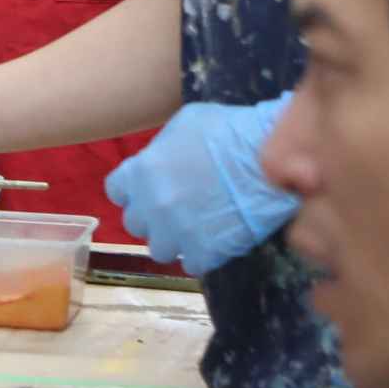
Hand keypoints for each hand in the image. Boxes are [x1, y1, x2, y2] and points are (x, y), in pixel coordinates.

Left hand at [107, 97, 295, 274]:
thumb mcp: (188, 123)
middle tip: (178, 210)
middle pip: (135, 223)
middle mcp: (152, 205)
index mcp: (142, 172)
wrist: (272, 159)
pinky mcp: (203, 253)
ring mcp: (176, 232)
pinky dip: (203, 255)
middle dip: (153, 217)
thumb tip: (163, 159)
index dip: (133, 192)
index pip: (116, 191)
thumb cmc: (232, 131)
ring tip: (198, 229)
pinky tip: (217, 240)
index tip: (149, 191)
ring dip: (175, 241)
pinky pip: (192, 264)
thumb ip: (165, 147)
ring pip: (160, 250)